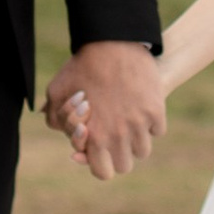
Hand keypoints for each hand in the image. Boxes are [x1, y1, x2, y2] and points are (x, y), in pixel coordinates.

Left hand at [43, 40, 167, 181]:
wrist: (112, 41)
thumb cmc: (81, 66)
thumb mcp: (57, 92)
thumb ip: (55, 118)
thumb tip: (61, 132)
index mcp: (94, 137)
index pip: (103, 172)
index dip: (101, 164)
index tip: (99, 149)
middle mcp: (118, 136)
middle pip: (125, 165)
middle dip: (119, 153)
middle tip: (114, 135)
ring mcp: (139, 125)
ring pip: (143, 150)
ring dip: (136, 139)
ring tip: (127, 120)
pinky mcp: (156, 111)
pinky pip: (158, 130)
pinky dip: (151, 122)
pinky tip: (140, 107)